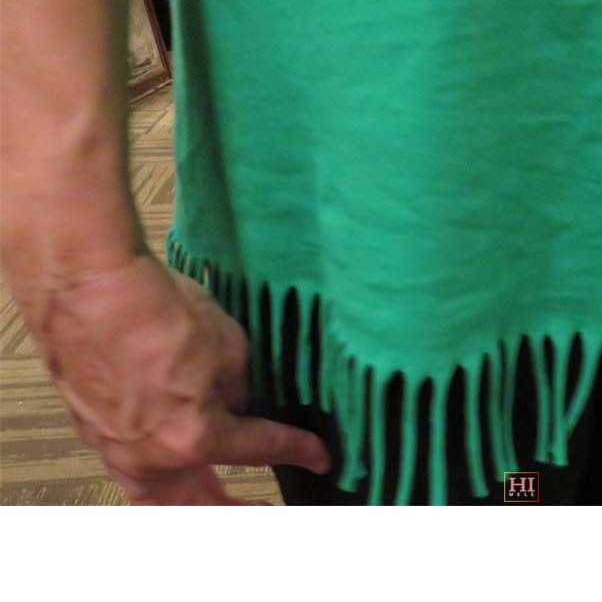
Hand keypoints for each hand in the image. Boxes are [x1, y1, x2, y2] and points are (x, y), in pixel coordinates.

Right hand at [31, 252, 329, 503]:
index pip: (260, 449)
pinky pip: (131, 468)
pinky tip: (170, 465)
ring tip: (216, 502)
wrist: (86, 288)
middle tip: (265, 510)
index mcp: (195, 436)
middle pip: (201, 502)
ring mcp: (115, 448)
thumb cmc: (158, 309)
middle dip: (237, 509)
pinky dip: (158, 476)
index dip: (297, 450)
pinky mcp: (92, 430)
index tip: (318, 456)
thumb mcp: (228, 344)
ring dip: (191, 504)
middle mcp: (152, 456)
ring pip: (158, 498)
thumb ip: (240, 386)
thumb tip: (239, 402)